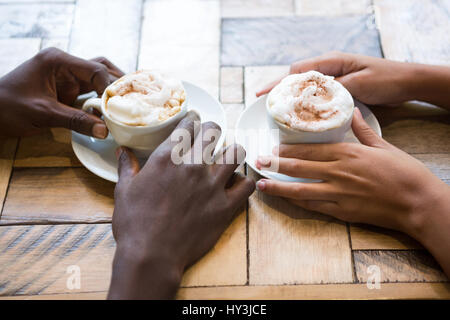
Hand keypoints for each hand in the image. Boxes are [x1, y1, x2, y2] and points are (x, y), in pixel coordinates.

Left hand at [0, 47, 123, 137]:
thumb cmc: (8, 108)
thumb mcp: (44, 114)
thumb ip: (76, 121)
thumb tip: (105, 130)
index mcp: (57, 61)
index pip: (95, 69)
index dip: (111, 87)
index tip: (121, 106)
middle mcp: (64, 64)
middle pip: (101, 68)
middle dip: (117, 84)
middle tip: (132, 100)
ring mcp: (66, 76)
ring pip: (98, 77)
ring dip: (111, 90)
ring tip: (127, 103)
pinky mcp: (66, 88)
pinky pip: (90, 90)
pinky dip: (102, 98)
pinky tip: (113, 108)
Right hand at [108, 112, 254, 298]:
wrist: (151, 256)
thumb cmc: (134, 223)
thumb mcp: (124, 191)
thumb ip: (127, 167)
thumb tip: (122, 151)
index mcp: (168, 158)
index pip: (187, 125)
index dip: (192, 120)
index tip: (193, 121)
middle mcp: (193, 166)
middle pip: (214, 131)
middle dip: (212, 130)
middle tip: (210, 136)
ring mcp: (212, 185)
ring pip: (236, 153)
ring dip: (232, 152)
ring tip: (227, 157)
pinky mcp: (225, 206)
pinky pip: (246, 185)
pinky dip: (244, 182)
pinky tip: (236, 184)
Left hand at [255, 108, 449, 275]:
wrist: (418, 202)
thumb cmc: (404, 172)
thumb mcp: (384, 146)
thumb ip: (364, 130)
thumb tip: (354, 112)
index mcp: (348, 153)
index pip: (311, 150)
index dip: (289, 149)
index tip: (274, 146)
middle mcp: (339, 172)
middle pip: (300, 167)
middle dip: (276, 164)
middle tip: (258, 160)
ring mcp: (339, 193)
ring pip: (301, 189)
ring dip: (279, 186)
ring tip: (261, 183)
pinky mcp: (342, 211)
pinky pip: (314, 206)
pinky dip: (297, 202)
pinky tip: (285, 199)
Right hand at [256, 51, 449, 108]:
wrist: (407, 82)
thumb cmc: (386, 79)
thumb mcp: (359, 83)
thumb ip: (336, 88)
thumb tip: (311, 97)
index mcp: (332, 63)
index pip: (298, 71)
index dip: (279, 83)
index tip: (264, 95)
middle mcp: (329, 68)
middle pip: (297, 78)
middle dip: (279, 90)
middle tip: (263, 104)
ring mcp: (333, 78)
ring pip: (305, 87)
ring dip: (290, 97)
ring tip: (276, 111)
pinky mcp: (339, 88)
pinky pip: (316, 95)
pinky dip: (305, 103)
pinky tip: (300, 114)